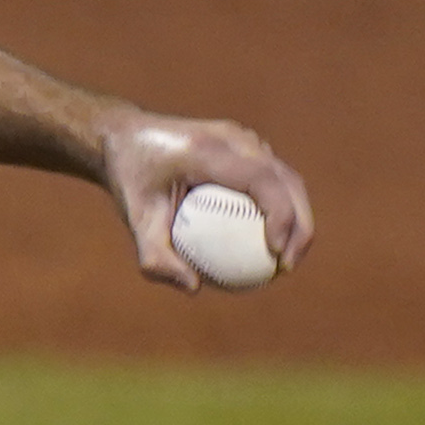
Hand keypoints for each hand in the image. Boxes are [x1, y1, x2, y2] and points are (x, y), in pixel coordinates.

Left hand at [98, 111, 314, 293]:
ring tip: (285, 261)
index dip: (280, 215)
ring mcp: (244, 139)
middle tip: (287, 266)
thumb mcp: (135, 220)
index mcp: (208, 149)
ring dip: (296, 218)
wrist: (125, 138)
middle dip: (299, 224)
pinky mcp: (247, 147)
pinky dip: (280, 210)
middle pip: (286, 179)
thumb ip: (156, 257)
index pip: (261, 178)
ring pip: (286, 178)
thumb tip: (193, 287)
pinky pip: (273, 180)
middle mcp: (233, 137)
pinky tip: (270, 247)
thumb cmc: (130, 180)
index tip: (276, 254)